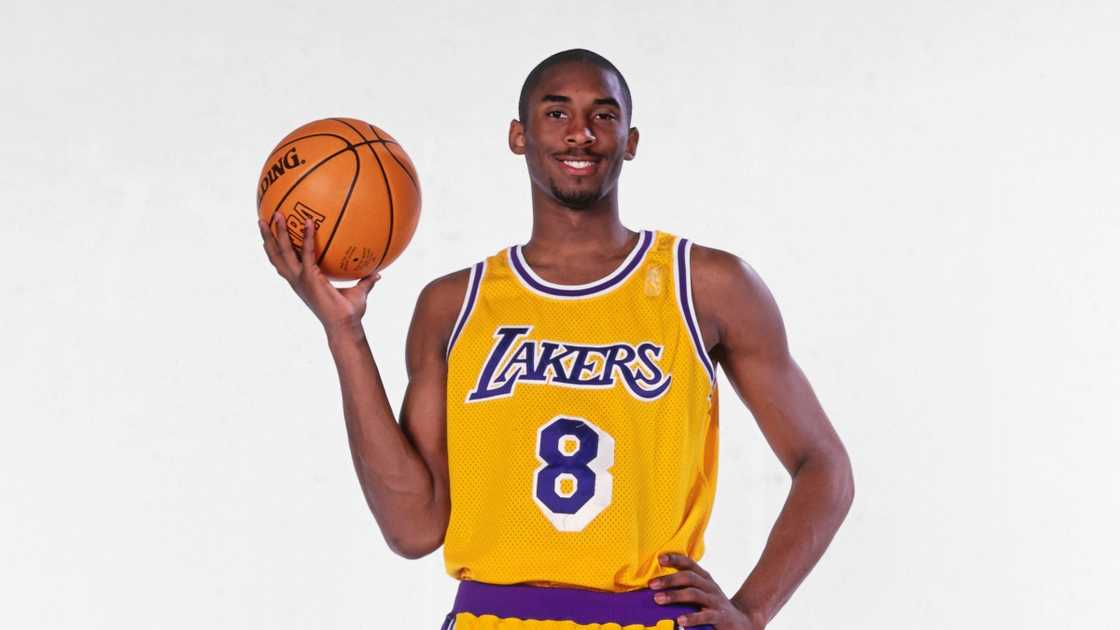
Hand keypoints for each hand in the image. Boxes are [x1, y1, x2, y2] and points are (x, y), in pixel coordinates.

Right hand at [258, 211, 379, 334]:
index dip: (275, 249)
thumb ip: (366, 281)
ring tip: (276, 215)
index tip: (270, 234)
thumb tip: (378, 273)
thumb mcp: (358, 292)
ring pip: (282, 253)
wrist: (345, 326)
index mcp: (302, 282)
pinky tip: (309, 222)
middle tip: (263, 219)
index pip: (284, 263)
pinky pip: (307, 254)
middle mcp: (297, 280)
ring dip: (277, 234)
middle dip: (268, 237)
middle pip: (275, 256)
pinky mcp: (310, 278)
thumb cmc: (349, 313)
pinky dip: (306, 238)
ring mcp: (301, 280)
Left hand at [650, 554, 764, 628]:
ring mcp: (715, 601)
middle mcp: (709, 586)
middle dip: (669, 579)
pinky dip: (692, 617)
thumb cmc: (712, 606)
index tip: (660, 558)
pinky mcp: (720, 616)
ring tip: (658, 599)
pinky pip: (705, 616)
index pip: (689, 564)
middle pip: (689, 577)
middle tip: (652, 584)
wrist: (741, 622)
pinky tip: (680, 620)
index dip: (675, 559)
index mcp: (704, 578)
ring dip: (675, 595)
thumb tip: (655, 586)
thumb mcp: (701, 593)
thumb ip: (683, 587)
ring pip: (694, 594)